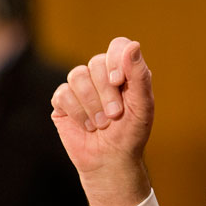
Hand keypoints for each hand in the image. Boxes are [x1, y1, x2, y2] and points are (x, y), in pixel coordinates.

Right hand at [51, 37, 153, 205]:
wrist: (110, 160)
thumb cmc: (131, 133)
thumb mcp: (143, 106)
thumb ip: (140, 76)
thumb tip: (133, 46)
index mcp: (123, 70)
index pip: (117, 45)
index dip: (115, 60)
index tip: (118, 81)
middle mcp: (100, 74)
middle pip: (96, 63)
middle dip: (106, 93)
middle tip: (115, 115)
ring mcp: (80, 86)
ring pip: (77, 76)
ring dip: (91, 104)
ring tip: (101, 124)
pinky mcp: (62, 101)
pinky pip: (63, 93)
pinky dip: (77, 112)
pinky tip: (86, 126)